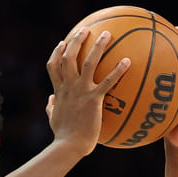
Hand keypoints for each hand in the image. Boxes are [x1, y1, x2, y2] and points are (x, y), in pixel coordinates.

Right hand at [44, 26, 131, 156]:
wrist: (69, 146)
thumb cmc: (63, 136)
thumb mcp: (53, 119)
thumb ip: (51, 107)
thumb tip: (49, 100)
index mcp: (59, 91)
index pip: (53, 66)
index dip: (57, 52)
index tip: (62, 43)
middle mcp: (68, 87)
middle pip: (68, 57)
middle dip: (76, 41)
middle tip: (85, 30)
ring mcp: (81, 91)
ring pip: (87, 62)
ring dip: (97, 46)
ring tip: (106, 34)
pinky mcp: (94, 99)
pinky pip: (108, 81)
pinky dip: (118, 70)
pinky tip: (128, 61)